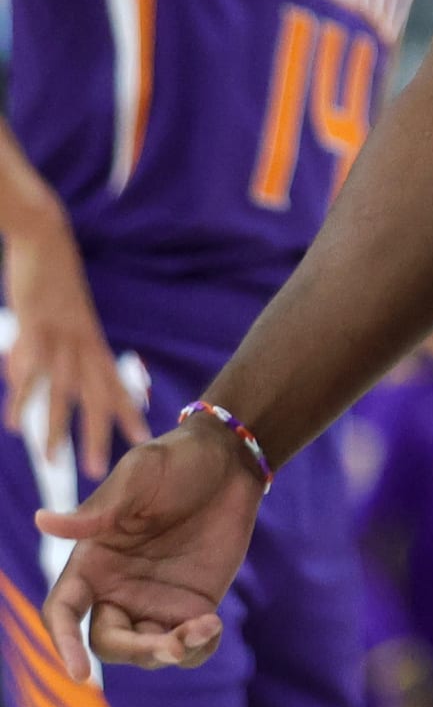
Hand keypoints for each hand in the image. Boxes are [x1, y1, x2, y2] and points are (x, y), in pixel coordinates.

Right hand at [3, 201, 148, 477]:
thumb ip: (51, 350)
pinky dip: (23, 397)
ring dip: (57, 426)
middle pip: (94, 393)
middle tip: (98, 470)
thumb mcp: (61, 316)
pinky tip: (16, 424)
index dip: (127, 410)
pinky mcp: (34, 325)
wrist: (46, 237)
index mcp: (90, 339)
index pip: (114, 381)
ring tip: (53, 460)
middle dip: (97, 432)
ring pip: (62, 388)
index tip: (143, 438)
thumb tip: (28, 380)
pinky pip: (30, 368)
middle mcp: (80, 341)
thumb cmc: (51, 278)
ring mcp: (59, 335)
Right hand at [37, 417, 266, 679]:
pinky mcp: (192, 605)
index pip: (63, 613)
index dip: (64, 644)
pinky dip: (199, 649)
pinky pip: (188, 647)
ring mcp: (155, 600)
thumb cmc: (176, 460)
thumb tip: (41, 520)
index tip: (80, 673)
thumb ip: (97, 510)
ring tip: (206, 626)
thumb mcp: (139, 475)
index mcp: (93, 561)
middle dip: (137, 651)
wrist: (231, 458)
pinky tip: (214, 626)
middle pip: (108, 642)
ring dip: (172, 652)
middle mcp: (117, 588)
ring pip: (148, 651)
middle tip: (174, 643)